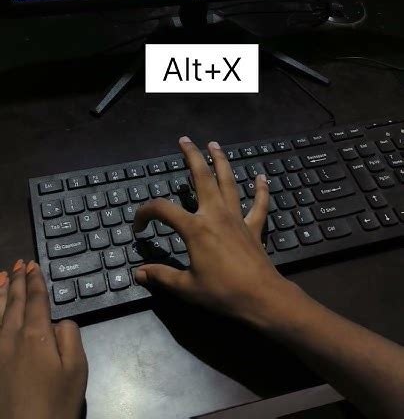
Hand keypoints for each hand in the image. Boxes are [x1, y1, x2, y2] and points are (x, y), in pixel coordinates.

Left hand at [0, 260, 87, 418]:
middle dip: (17, 281)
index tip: (33, 265)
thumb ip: (70, 336)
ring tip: (2, 275)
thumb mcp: (77, 369)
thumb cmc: (56, 403)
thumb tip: (58, 321)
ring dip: (0, 292)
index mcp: (36, 334)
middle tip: (19, 264)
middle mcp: (12, 336)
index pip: (36, 300)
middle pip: (14, 302)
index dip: (35, 281)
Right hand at [134, 138, 302, 332]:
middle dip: (192, 157)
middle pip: (203, 178)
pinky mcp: (254, 227)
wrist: (261, 298)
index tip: (139, 228)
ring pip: (229, 182)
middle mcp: (215, 215)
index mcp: (195, 228)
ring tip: (214, 145)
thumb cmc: (221, 292)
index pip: (163, 210)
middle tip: (185, 141)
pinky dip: (261, 190)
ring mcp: (237, 218)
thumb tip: (138, 273)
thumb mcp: (186, 287)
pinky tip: (262, 177)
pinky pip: (259, 204)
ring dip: (221, 162)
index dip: (145, 214)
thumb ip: (161, 276)